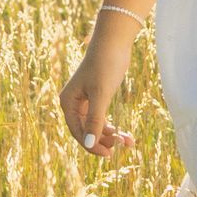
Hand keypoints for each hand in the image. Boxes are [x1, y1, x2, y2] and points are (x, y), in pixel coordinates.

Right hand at [59, 32, 137, 159]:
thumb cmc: (105, 65)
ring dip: (111, 136)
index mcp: (68, 102)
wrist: (114, 42)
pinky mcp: (97, 97)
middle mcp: (73, 103)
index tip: (109, 154)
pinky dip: (114, 127)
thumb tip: (90, 144)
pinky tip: (127, 134)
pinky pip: (102, 118)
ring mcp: (85, 101)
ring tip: (128, 142)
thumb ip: (95, 120)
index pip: (77, 132)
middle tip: (120, 147)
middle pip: (86, 131)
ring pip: (96, 126)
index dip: (91, 145)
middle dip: (103, 140)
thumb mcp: (101, 94)